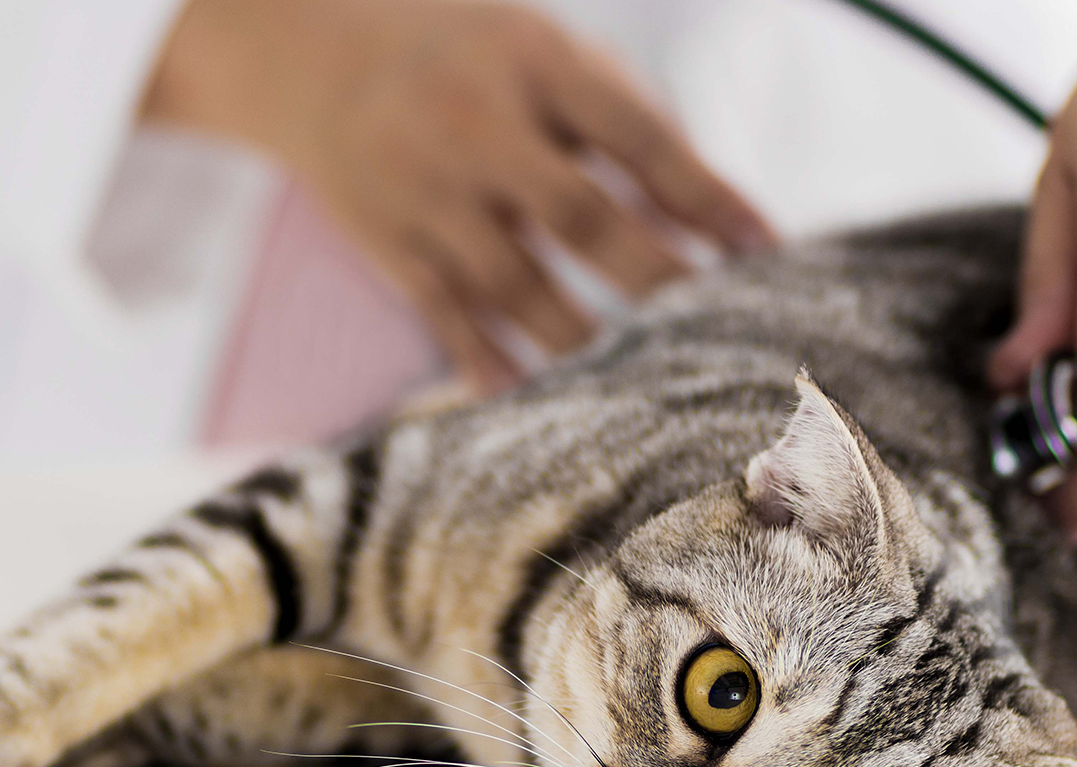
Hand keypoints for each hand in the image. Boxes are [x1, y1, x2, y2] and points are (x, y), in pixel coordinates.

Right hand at [146, 0, 775, 391]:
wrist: (311, 52)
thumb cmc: (472, 60)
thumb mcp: (548, 57)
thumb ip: (629, 125)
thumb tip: (717, 221)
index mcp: (533, 61)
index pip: (635, 136)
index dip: (704, 196)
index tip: (765, 249)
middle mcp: (476, 124)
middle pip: (580, 216)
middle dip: (656, 278)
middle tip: (718, 331)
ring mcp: (425, 188)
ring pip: (516, 284)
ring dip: (587, 338)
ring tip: (649, 381)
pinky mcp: (387, 242)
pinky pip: (448, 317)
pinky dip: (496, 364)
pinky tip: (545, 403)